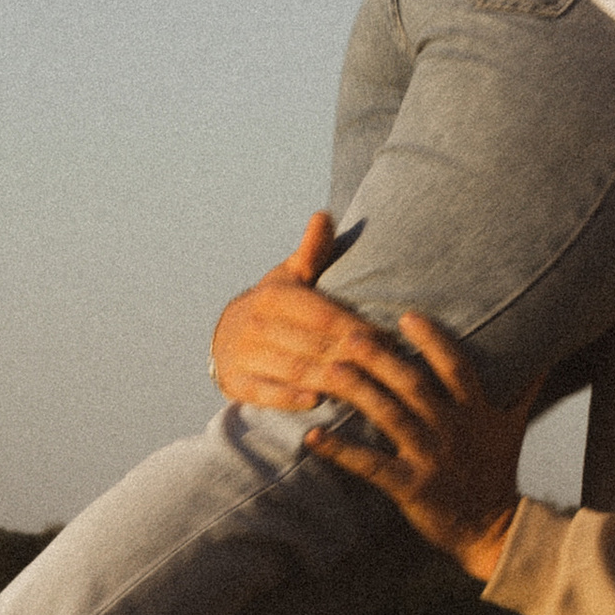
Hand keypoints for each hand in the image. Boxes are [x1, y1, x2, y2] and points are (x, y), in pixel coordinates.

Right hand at [211, 215, 377, 413]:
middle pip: (313, 344)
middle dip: (352, 357)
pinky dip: (290, 397)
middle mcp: (255, 324)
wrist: (224, 336)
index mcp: (274, 296)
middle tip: (386, 369)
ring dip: (329, 379)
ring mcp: (243, 354)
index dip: (358, 327)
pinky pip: (265, 393)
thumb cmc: (273, 306)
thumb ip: (311, 251)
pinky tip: (317, 400)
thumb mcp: (289, 277)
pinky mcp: (235, 382)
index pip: (324, 313)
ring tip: (363, 387)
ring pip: (294, 369)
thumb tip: (324, 215)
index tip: (390, 339)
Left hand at [301, 313, 540, 583]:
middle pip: (413, 385)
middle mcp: (453, 429)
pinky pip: (370, 466)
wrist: (494, 528)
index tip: (406, 316)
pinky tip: (313, 436)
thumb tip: (546, 352)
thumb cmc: (499, 469)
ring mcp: (431, 458)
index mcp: (476, 410)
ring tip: (328, 371)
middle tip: (348, 334)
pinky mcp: (411, 487)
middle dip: (381, 357)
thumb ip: (524, 386)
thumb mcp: (514, 424)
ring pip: (389, 417)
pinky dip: (340, 451)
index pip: (455, 365)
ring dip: (357, 392)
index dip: (432, 339)